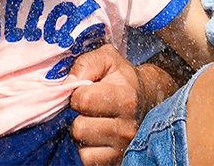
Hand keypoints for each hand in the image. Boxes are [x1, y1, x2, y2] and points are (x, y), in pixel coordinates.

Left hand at [68, 44, 144, 165]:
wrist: (146, 101)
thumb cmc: (122, 78)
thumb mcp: (108, 59)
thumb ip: (86, 63)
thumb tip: (67, 83)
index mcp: (127, 100)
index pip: (83, 100)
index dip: (76, 92)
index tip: (84, 89)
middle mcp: (127, 129)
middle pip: (79, 128)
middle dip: (76, 115)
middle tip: (87, 108)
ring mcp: (123, 149)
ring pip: (81, 146)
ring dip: (80, 133)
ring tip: (91, 120)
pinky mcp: (116, 163)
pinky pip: (87, 160)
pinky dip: (85, 149)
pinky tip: (94, 136)